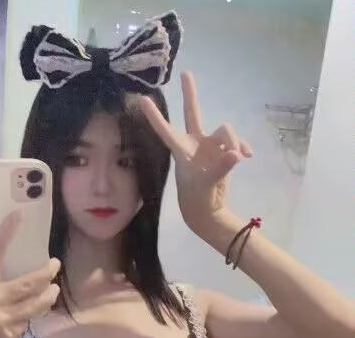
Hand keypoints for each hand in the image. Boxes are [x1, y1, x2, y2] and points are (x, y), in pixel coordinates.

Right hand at [0, 211, 59, 337]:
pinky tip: (34, 309)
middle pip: (30, 283)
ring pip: (37, 303)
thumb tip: (11, 264)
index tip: (19, 215)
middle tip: (55, 264)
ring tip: (54, 288)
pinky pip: (29, 318)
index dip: (6, 233)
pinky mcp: (12, 333)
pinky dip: (34, 312)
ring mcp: (5, 319)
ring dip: (49, 294)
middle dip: (47, 273)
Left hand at [139, 71, 252, 235]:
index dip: (155, 116)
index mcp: (182, 150)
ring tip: (239, 157)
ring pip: (226, 131)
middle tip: (185, 73)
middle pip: (192, 113)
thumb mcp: (206, 184)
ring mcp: (210, 147)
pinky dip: (243, 147)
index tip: (142, 100)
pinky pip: (237, 143)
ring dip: (235, 140)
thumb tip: (236, 154)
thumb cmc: (197, 198)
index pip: (166, 130)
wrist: (208, 210)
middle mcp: (195, 143)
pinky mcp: (224, 152)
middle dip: (190, 94)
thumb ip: (221, 167)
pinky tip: (248, 156)